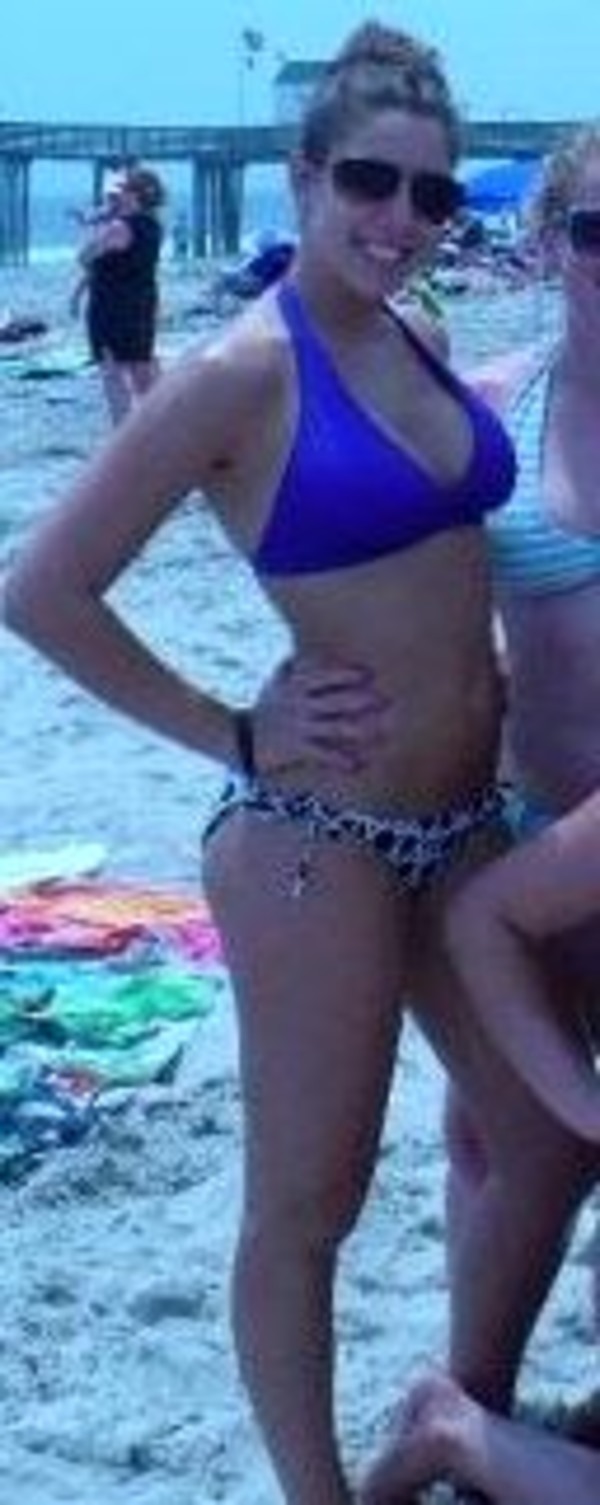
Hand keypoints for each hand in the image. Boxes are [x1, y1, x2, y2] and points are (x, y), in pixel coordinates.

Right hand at [251, 657, 392, 775]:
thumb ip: (296, 666)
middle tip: (386, 700)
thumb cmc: (266, 706)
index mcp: (296, 685)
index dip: (346, 674)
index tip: (369, 674)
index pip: (324, 676)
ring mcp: (301, 728)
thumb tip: (311, 652)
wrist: (240, 737)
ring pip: (336, 728)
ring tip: (385, 730)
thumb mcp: (277, 682)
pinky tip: (359, 764)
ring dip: (362, 729)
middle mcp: (301, 705)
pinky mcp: (298, 750)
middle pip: (336, 701)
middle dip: (362, 700)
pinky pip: (324, 755)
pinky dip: (341, 760)